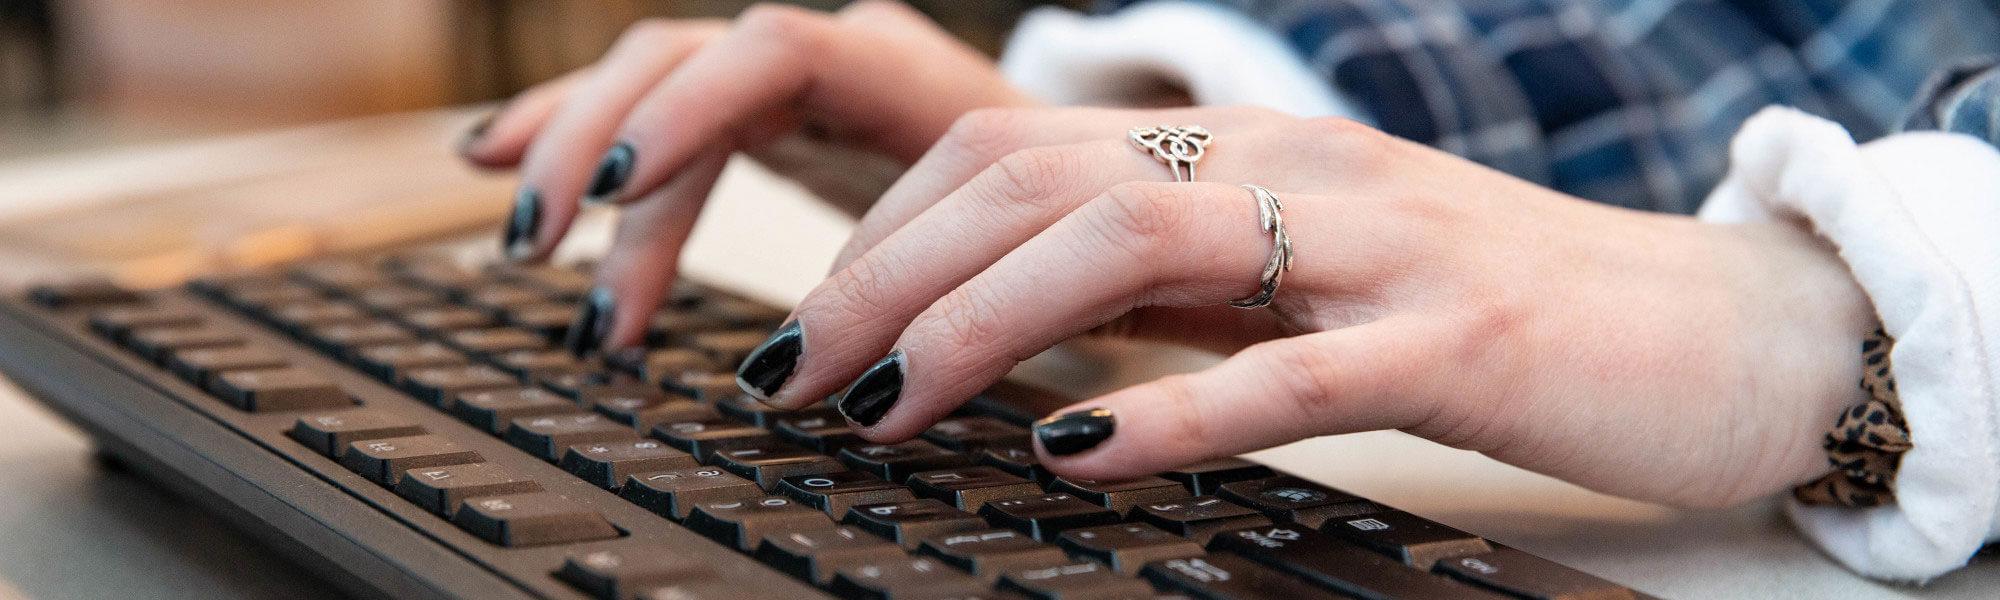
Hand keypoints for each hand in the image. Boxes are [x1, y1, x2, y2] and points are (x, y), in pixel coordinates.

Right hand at [458, 1, 1035, 352]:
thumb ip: (938, 275)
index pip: (770, 55)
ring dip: (572, 157)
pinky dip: (575, 135)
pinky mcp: (759, 112)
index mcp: (903, 71)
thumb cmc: (1055, 224)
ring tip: (526, 245)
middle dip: (601, 157)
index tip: (618, 199)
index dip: (686, 118)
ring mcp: (788, 78)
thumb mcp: (1020, 245)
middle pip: (681, 64)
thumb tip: (832, 359)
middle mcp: (832, 54)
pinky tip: (497, 158)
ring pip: (649, 82)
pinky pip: (650, 107)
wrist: (1076, 187)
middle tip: (550, 258)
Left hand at [740, 105, 1874, 507]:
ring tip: (882, 411)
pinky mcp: (1452, 344)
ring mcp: (1371, 247)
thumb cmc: (1485, 311)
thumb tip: (1013, 344)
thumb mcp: (1301, 277)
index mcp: (1243, 149)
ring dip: (977, 329)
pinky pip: (1286, 370)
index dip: (885, 235)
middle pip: (1035, 186)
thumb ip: (1169, 290)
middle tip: (789, 378)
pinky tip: (1071, 453)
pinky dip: (1165, 410)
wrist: (1708, 327)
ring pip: (1131, 248)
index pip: (1012, 150)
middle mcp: (1290, 168)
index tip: (806, 329)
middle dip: (883, 281)